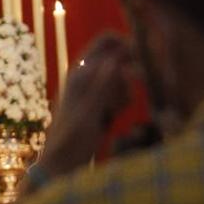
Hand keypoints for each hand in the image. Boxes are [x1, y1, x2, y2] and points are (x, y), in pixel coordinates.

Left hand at [40, 32, 135, 177]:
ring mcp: (93, 89)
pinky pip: (120, 93)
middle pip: (118, 57)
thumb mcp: (90, 111)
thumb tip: (117, 60)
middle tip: (126, 93)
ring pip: (122, 76)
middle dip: (129, 71)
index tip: (140, 64)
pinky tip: (113, 116)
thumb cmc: (72, 139)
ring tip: (112, 111)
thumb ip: (103, 85)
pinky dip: (122, 101)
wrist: (62, 162)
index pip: (107, 40)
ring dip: (125, 90)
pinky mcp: (100, 103)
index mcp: (80, 71)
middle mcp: (86, 75)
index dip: (126, 45)